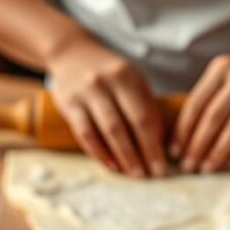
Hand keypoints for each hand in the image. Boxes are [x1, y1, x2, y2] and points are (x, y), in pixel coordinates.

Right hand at [46, 38, 165, 176]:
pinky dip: (99, 152)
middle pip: (126, 125)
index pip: (144, 115)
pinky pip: (85, 133)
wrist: (72, 54)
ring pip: (106, 131)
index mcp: (128, 76)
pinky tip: (112, 166)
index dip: (153, 144)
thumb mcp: (133, 80)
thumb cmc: (111, 74)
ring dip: (121, 157)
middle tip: (148, 175)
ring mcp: (85, 92)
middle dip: (139, 154)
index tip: (161, 166)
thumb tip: (159, 144)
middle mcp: (106, 82)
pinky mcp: (68, 103)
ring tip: (132, 174)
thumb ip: (146, 106)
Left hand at [172, 44, 229, 172]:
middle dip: (197, 145)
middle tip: (188, 166)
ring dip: (218, 151)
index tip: (174, 151)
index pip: (196, 103)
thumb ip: (210, 93)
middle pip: (213, 117)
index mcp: (222, 67)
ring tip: (207, 168)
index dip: (183, 130)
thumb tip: (184, 133)